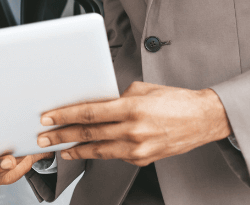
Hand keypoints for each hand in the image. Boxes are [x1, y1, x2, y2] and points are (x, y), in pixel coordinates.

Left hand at [37, 81, 231, 166]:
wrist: (204, 119)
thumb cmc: (175, 100)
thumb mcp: (142, 89)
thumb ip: (117, 97)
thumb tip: (97, 102)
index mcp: (131, 108)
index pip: (89, 113)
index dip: (65, 116)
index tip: (48, 118)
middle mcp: (133, 130)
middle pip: (89, 133)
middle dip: (63, 136)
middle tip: (45, 138)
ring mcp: (139, 148)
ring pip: (99, 151)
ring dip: (77, 150)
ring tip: (61, 149)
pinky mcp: (144, 159)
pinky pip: (116, 156)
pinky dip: (100, 153)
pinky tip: (88, 150)